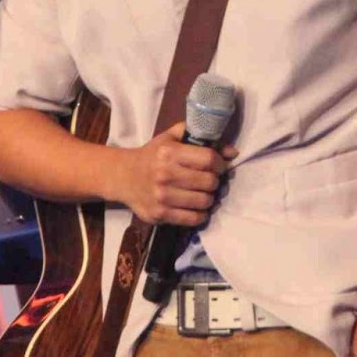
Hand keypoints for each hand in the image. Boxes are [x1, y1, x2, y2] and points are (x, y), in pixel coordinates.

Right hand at [111, 122, 236, 225]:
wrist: (124, 176)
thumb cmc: (152, 155)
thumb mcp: (171, 137)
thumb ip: (201, 137)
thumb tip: (233, 152)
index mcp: (169, 153)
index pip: (208, 159)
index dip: (220, 163)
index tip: (218, 165)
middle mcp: (165, 175)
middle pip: (209, 182)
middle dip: (214, 181)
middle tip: (209, 180)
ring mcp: (162, 197)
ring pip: (204, 201)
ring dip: (209, 198)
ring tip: (202, 193)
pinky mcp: (160, 214)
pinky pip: (194, 218)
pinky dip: (201, 214)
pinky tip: (196, 206)